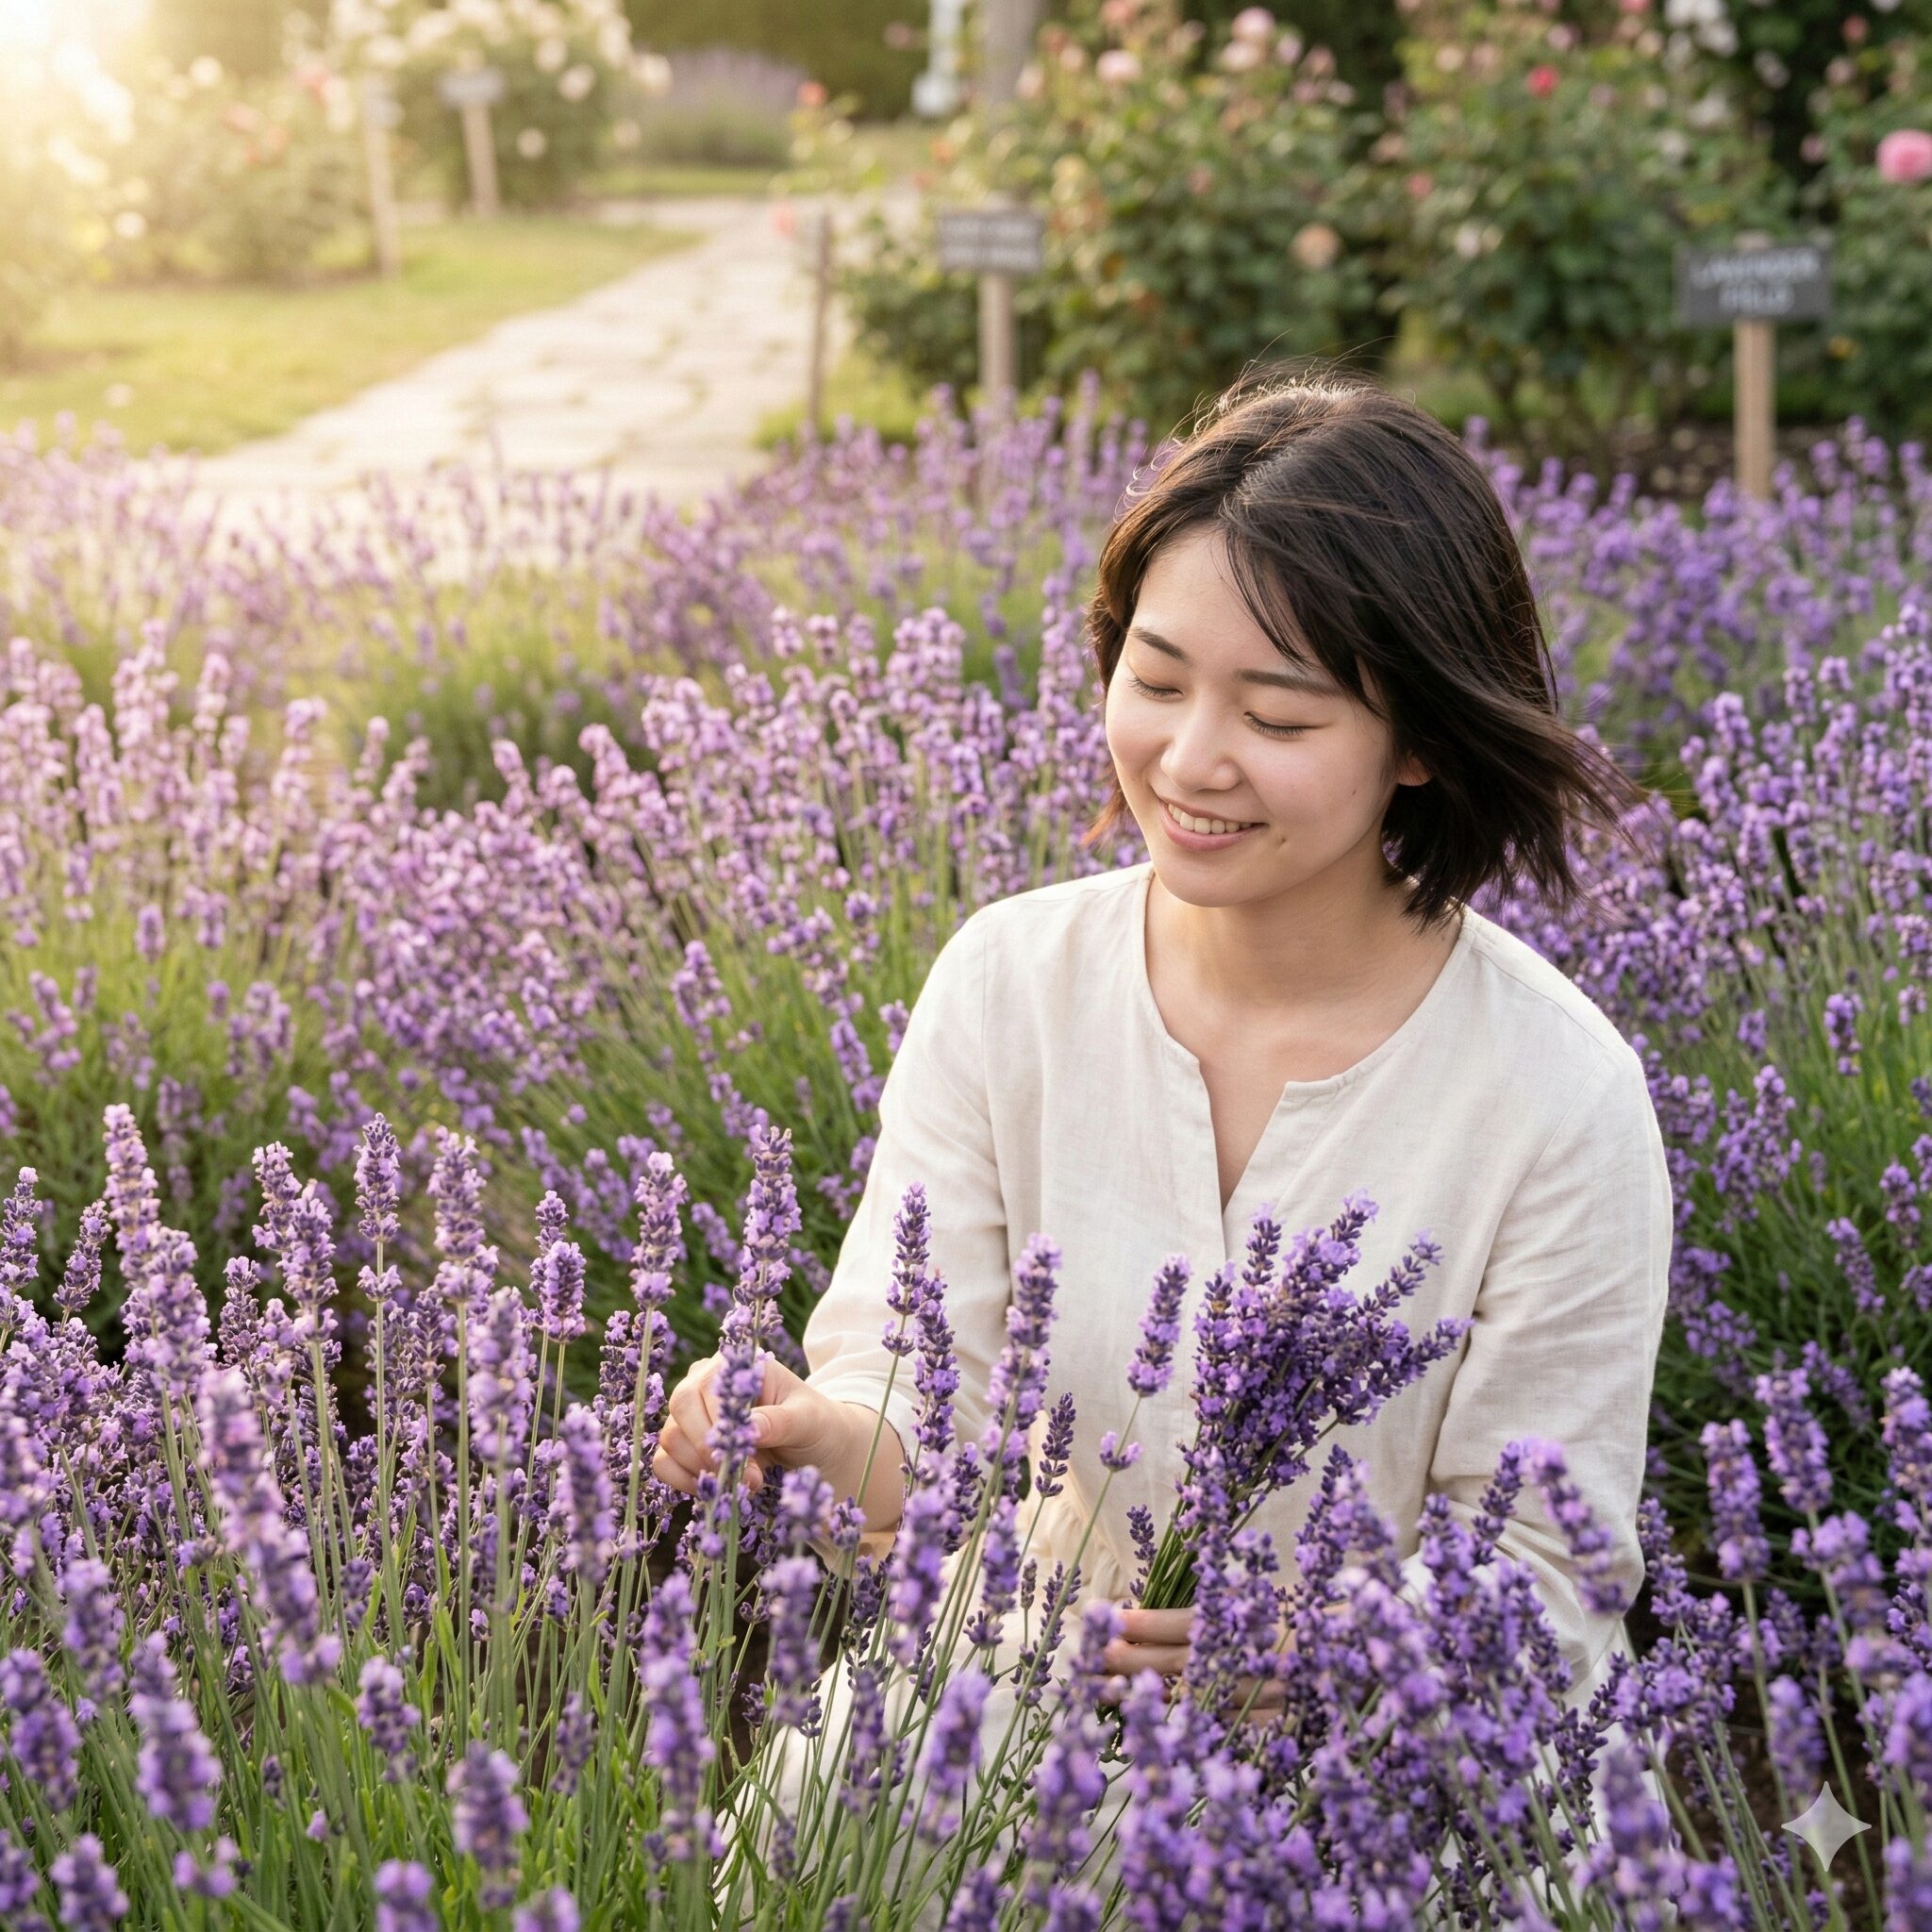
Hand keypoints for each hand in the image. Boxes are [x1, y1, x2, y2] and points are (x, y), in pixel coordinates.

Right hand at [651, 1351, 851, 1499]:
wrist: (818, 1449)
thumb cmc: (815, 1424)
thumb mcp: (808, 1420)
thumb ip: (779, 1421)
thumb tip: (750, 1428)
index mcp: (735, 1365)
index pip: (705, 1387)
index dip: (717, 1423)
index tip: (745, 1454)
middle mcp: (706, 1384)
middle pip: (680, 1408)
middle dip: (709, 1449)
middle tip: (747, 1475)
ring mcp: (692, 1415)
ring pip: (670, 1438)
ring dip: (704, 1469)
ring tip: (746, 1482)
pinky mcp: (686, 1446)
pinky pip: (664, 1463)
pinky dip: (686, 1481)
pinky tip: (719, 1488)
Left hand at [1100, 1602, 1291, 1725]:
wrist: (1364, 1654)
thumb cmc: (1304, 1615)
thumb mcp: (1259, 1595)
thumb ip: (1216, 1603)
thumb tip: (1153, 1613)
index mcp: (1250, 1622)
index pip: (1186, 1623)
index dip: (1144, 1622)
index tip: (1107, 1615)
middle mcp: (1253, 1659)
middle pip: (1181, 1663)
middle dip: (1131, 1660)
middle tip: (1091, 1656)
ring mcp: (1263, 1699)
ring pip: (1195, 1700)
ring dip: (1147, 1694)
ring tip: (1105, 1689)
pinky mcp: (1274, 1731)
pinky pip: (1222, 1731)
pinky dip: (1188, 1726)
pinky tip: (1156, 1721)